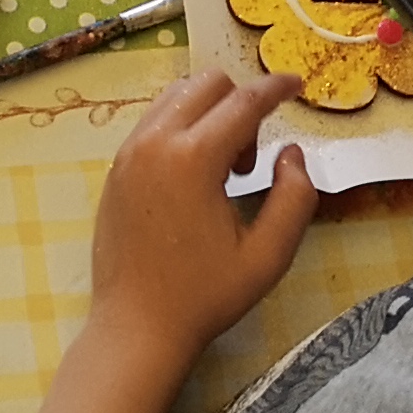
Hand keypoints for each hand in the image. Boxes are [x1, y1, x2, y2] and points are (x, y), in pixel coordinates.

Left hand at [73, 72, 318, 400]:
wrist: (137, 328)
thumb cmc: (204, 295)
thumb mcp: (268, 256)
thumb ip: (295, 198)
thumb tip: (291, 154)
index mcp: (193, 158)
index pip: (243, 101)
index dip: (276, 87)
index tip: (296, 84)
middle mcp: (155, 142)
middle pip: (207, 84)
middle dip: (240, 107)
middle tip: (248, 164)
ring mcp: (128, 153)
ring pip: (177, 96)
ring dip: (209, 114)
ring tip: (220, 172)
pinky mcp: (115, 169)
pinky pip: (153, 121)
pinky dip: (182, 128)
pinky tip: (192, 178)